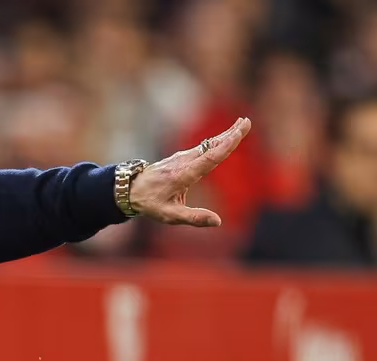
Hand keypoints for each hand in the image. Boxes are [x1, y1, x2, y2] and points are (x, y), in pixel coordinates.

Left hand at [129, 117, 252, 226]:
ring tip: (241, 125)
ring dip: (225, 135)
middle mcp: (183, 163)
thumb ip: (193, 218)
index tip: (238, 134)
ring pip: (207, 145)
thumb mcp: (169, 215)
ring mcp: (181, 158)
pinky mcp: (180, 158)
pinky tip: (224, 138)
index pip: (208, 159)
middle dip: (229, 134)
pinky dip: (216, 141)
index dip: (225, 146)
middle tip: (247, 122)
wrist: (130, 189)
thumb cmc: (150, 203)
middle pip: (210, 146)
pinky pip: (202, 148)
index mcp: (183, 175)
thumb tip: (217, 221)